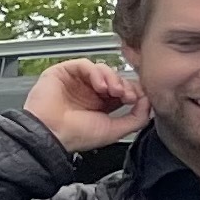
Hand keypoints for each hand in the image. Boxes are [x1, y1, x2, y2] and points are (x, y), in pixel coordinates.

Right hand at [23, 57, 147, 154]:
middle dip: (124, 85)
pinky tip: (99, 85)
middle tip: (127, 96)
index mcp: (100, 105)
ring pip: (101, 69)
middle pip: (114, 77)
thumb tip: (149, 102)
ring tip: (113, 91)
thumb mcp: (114, 131)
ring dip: (112, 78)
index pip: (122, 89)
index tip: (138, 98)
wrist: (50, 134)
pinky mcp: (62, 73)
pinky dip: (95, 72)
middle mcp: (88, 92)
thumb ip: (137, 118)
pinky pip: (84, 64)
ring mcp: (75, 82)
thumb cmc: (75, 136)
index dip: (132, 91)